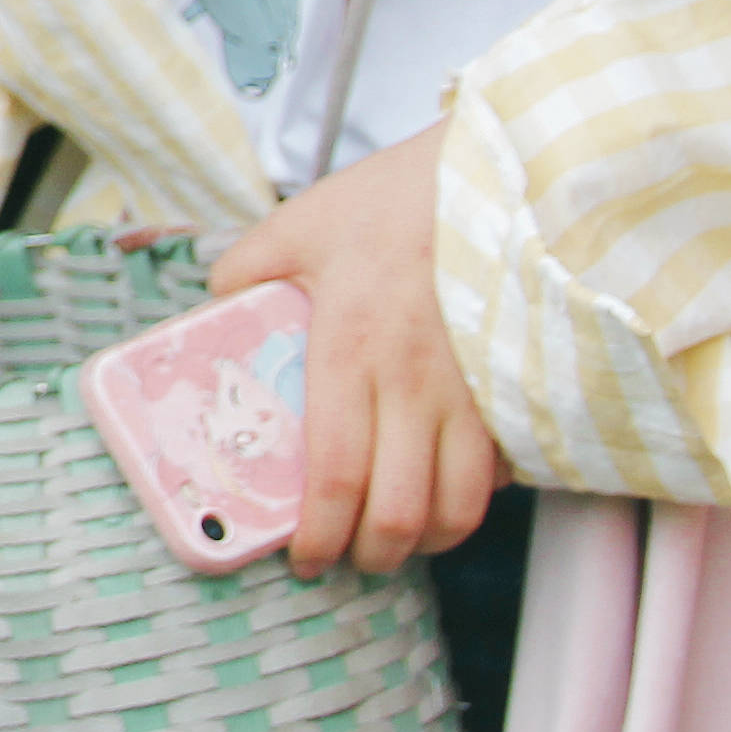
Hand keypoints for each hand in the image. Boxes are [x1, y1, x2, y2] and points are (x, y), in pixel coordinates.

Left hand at [213, 122, 502, 575]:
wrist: (495, 174)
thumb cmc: (394, 200)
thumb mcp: (299, 225)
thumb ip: (246, 269)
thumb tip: (215, 308)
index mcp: (351, 349)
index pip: (336, 475)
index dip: (320, 534)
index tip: (304, 557)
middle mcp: (416, 384)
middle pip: (401, 512)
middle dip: (372, 555)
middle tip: (348, 557)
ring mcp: (474, 392)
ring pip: (462, 507)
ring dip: (428, 540)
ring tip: (398, 537)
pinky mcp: (515, 388)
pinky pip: (502, 470)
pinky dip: (476, 498)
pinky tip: (448, 490)